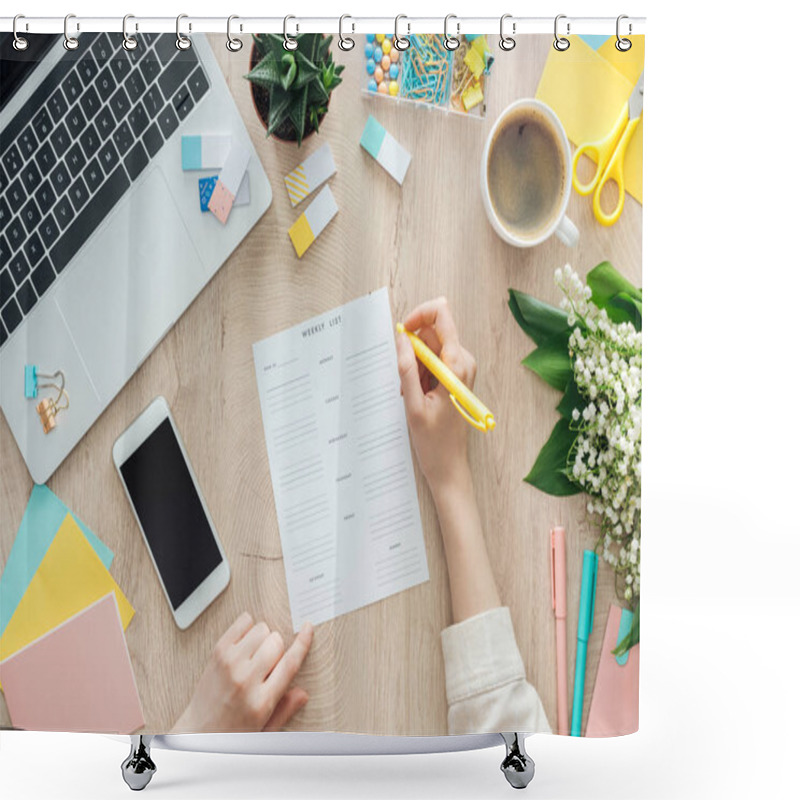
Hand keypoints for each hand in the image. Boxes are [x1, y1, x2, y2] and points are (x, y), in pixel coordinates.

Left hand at [171, 612, 312, 732]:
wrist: (197, 731)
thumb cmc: (231, 732)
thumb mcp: (265, 730)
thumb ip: (285, 710)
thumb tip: (303, 693)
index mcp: (262, 700)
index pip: (290, 663)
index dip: (303, 642)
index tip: (307, 628)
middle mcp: (246, 679)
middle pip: (276, 641)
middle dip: (278, 648)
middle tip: (268, 663)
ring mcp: (230, 663)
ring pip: (261, 629)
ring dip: (263, 638)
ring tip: (254, 654)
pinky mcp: (218, 652)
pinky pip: (242, 623)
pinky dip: (248, 626)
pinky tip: (245, 641)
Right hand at [396, 297, 476, 497]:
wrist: (450, 467)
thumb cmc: (434, 442)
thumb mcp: (413, 404)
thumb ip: (406, 368)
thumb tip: (400, 337)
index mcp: (456, 364)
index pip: (442, 314)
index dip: (419, 315)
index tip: (401, 332)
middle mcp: (463, 361)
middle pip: (433, 332)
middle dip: (411, 350)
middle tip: (404, 379)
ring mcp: (461, 369)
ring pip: (430, 348)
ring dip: (414, 365)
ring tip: (411, 394)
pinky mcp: (456, 377)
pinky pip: (433, 361)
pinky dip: (419, 374)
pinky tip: (416, 396)